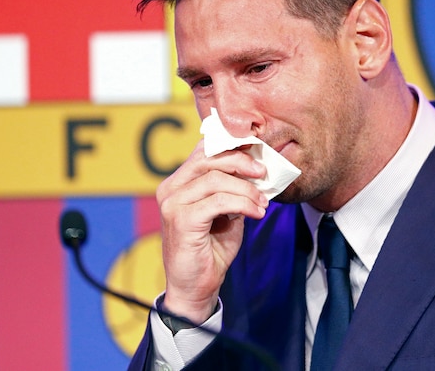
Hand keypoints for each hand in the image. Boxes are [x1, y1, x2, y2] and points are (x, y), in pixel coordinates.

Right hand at [156, 140, 268, 323]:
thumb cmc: (210, 250)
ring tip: (262, 202)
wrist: (196, 288)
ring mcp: (172, 204)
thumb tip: (256, 168)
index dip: (232, 145)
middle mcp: (170, 189)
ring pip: (215, 179)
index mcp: (178, 183)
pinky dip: (243, 203)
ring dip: (246, 188)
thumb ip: (232, 189)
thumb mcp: (225, 212)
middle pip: (209, 158)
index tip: (258, 151)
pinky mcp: (181, 220)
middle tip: (264, 173)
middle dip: (241, 162)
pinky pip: (218, 201)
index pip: (204, 151)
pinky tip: (257, 213)